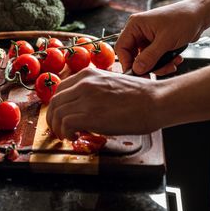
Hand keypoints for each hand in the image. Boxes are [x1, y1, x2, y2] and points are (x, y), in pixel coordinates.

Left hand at [46, 67, 161, 138]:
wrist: (156, 100)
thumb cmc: (141, 95)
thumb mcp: (112, 83)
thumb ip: (95, 89)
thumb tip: (86, 105)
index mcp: (88, 74)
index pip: (60, 89)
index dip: (58, 105)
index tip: (62, 115)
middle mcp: (84, 83)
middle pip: (55, 102)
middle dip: (54, 118)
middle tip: (60, 129)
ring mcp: (86, 98)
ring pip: (57, 113)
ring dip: (58, 128)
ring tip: (67, 135)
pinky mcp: (90, 115)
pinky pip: (65, 124)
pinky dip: (66, 133)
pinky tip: (75, 136)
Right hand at [116, 0, 205, 74]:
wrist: (200, 15)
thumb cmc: (183, 19)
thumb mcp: (166, 40)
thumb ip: (150, 57)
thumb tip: (137, 69)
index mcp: (136, 25)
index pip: (122, 47)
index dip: (127, 62)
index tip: (136, 74)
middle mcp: (140, 31)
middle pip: (134, 55)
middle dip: (147, 66)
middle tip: (157, 72)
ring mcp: (149, 37)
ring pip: (146, 59)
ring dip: (159, 65)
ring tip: (172, 64)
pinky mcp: (158, 43)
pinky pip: (156, 58)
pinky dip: (165, 62)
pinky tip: (176, 59)